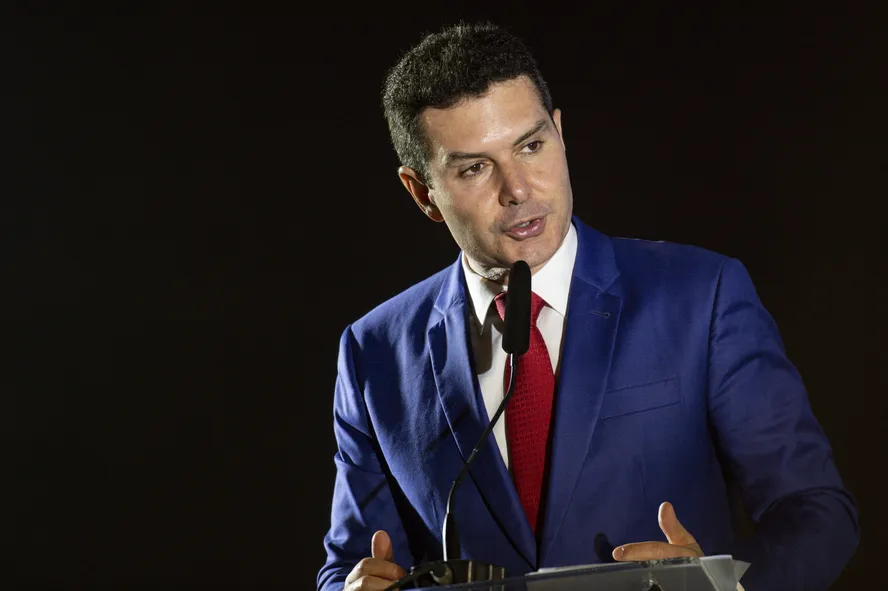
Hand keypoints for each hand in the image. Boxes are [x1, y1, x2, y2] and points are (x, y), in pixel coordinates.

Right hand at [344, 530, 406, 590]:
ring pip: (364, 588)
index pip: (365, 565)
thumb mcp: (380, 574)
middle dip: (386, 583)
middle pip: (364, 582)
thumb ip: (382, 558)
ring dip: (385, 590)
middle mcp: (349, 590)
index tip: (401, 574)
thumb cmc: (376, 590)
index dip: (386, 568)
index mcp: (354, 578)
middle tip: (399, 587)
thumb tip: (381, 533)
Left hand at [613, 502, 744, 590]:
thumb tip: (665, 504)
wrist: (710, 579)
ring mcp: (682, 581)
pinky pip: (661, 586)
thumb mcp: (684, 542)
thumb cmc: (693, 560)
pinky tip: (634, 582)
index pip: (657, 551)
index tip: (617, 552)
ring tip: (623, 572)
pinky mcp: (679, 585)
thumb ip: (671, 527)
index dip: (637, 551)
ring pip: (657, 580)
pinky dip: (648, 584)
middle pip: (654, 567)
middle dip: (636, 564)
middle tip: (618, 558)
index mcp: (685, 555)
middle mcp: (684, 569)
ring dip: (641, 577)